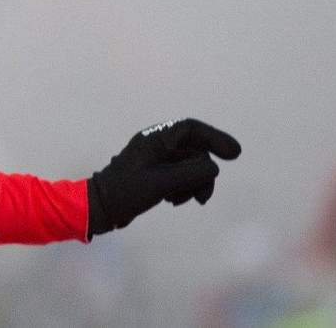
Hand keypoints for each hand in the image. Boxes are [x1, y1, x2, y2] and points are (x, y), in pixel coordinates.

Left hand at [87, 118, 240, 235]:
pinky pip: (179, 176)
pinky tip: (174, 201)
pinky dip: (183, 188)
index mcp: (155, 139)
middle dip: (203, 174)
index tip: (235, 154)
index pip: (191, 129)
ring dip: (193, 184)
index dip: (215, 137)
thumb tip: (212, 168)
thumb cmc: (127, 191)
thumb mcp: (162, 182)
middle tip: (203, 198)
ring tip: (183, 201)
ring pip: (189, 166)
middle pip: (194, 151)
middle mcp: (156, 145)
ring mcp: (155, 160)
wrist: (100, 208)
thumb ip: (192, 173)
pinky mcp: (154, 174)